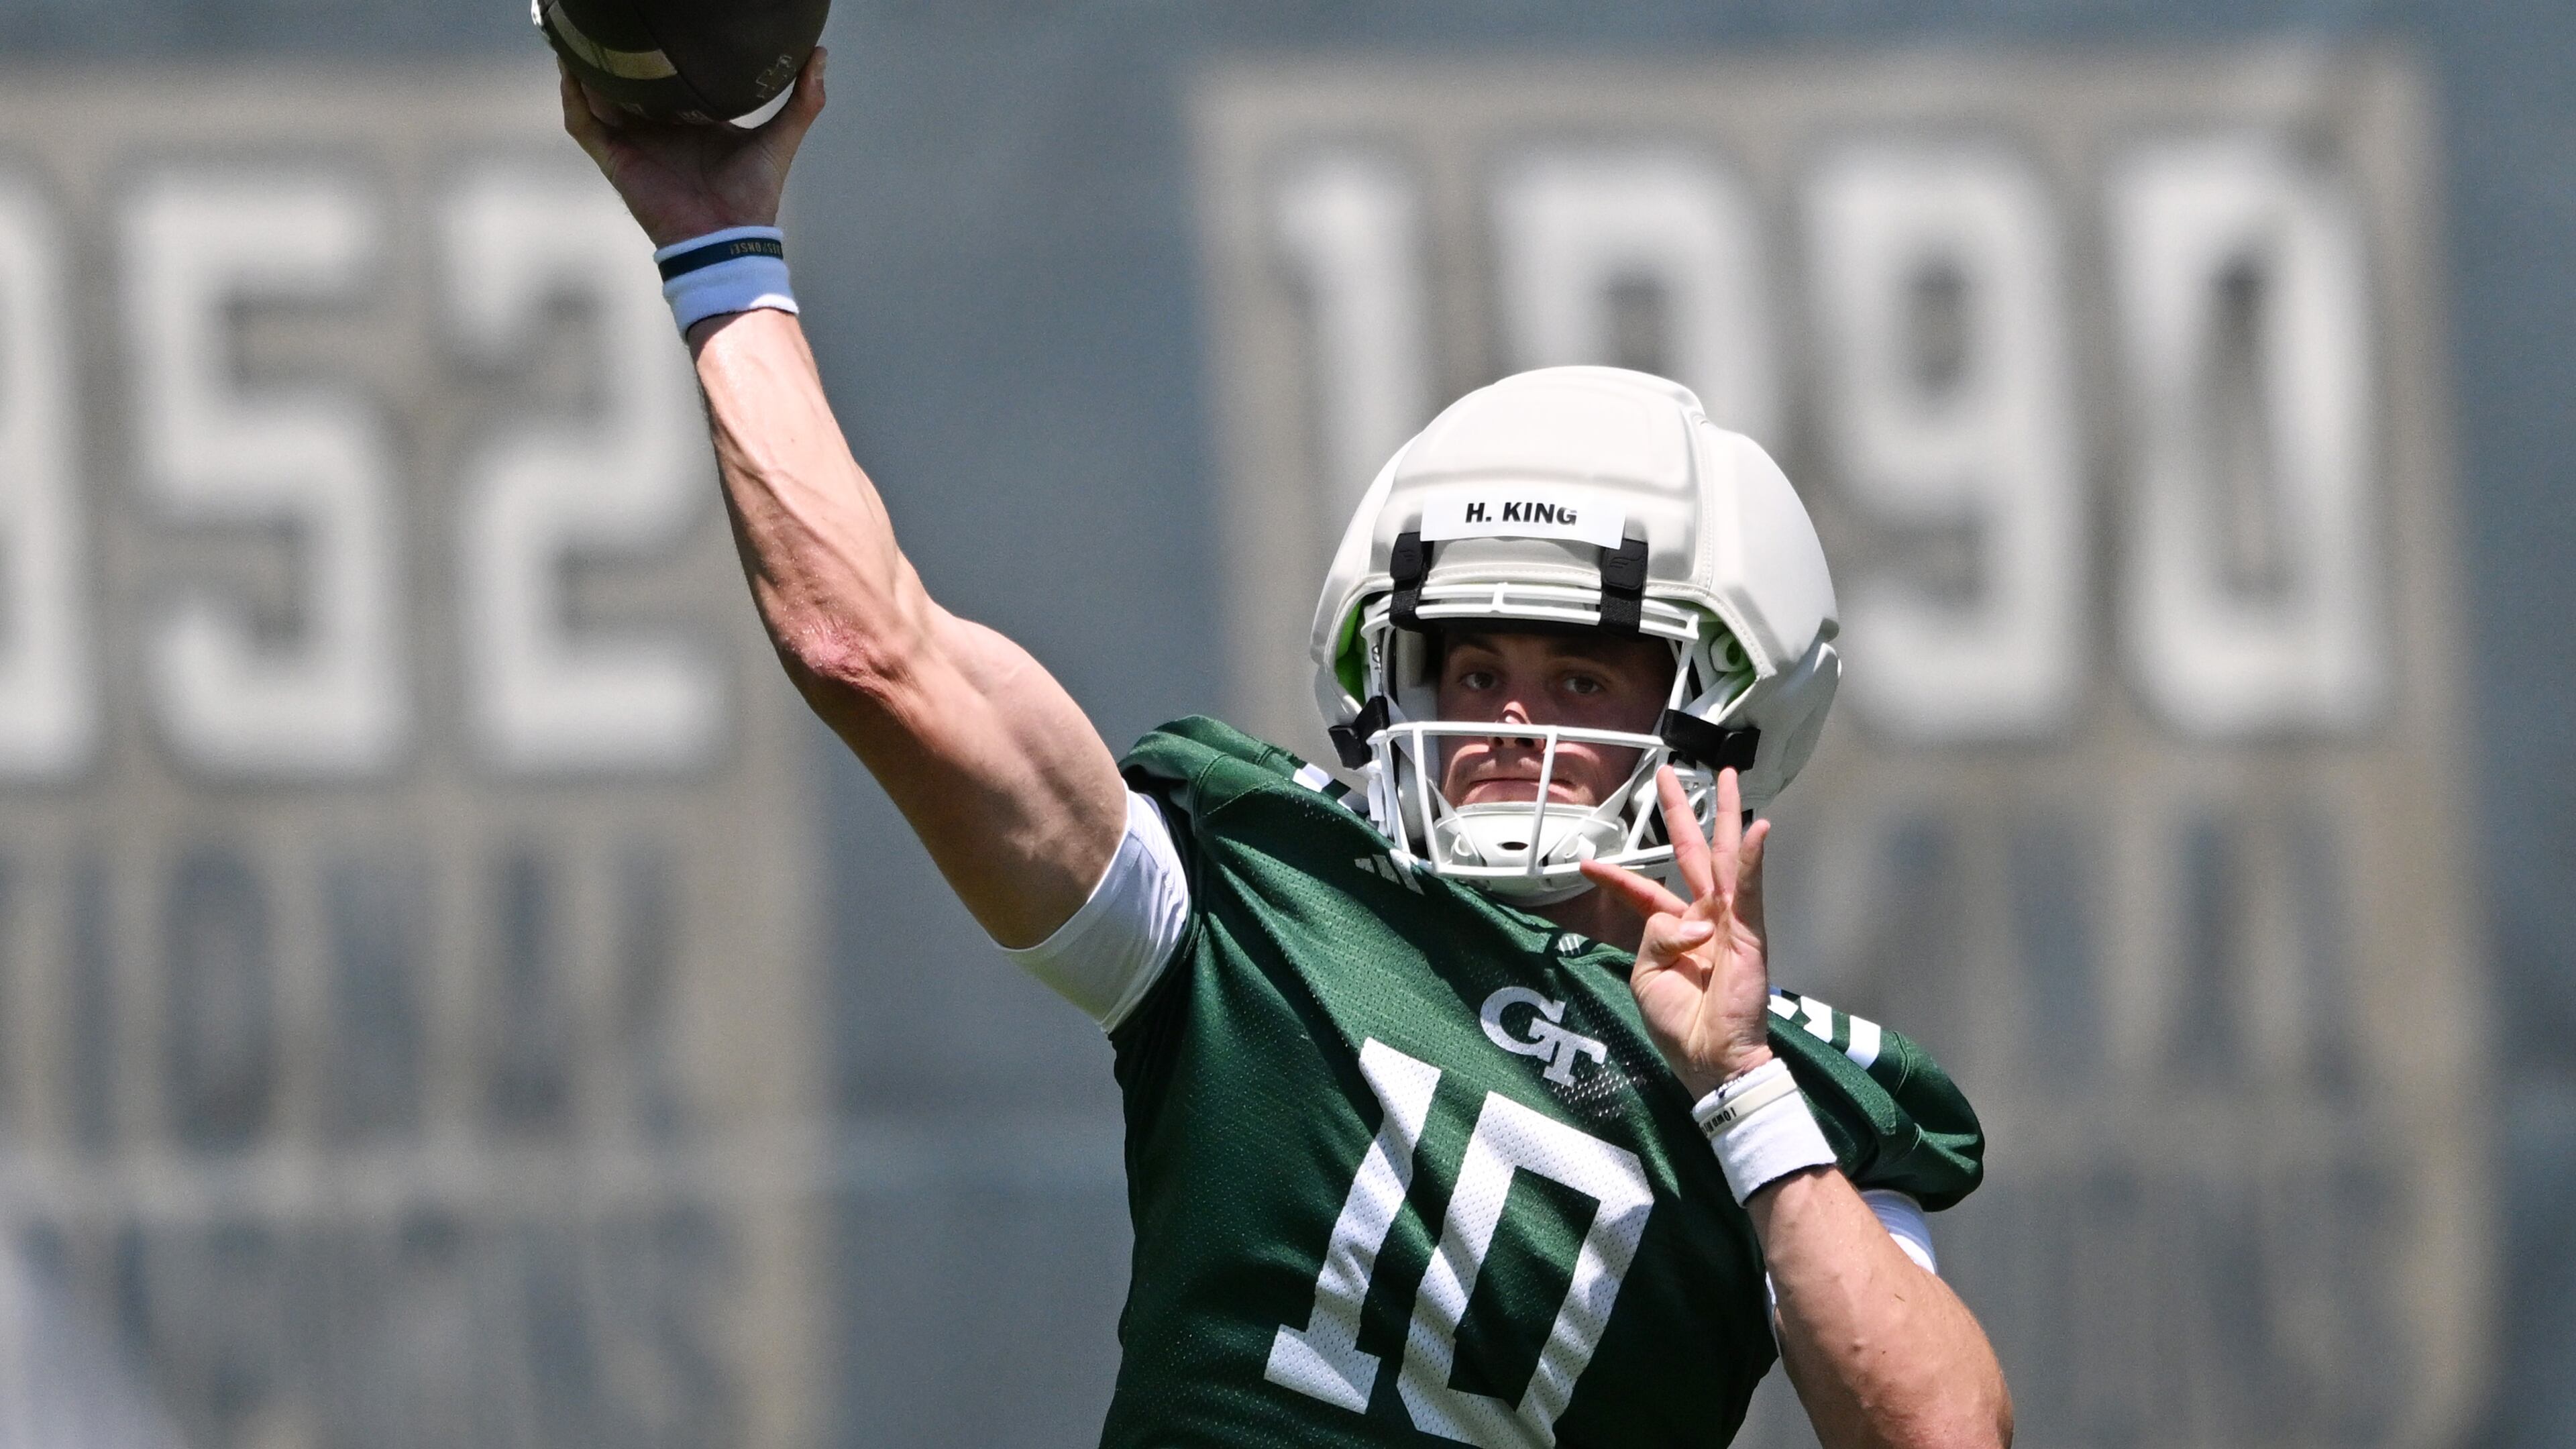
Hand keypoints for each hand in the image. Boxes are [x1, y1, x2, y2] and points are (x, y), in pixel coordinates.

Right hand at [558, 47, 828, 247]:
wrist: (728, 237)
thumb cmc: (753, 195)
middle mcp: (654, 127)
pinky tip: (572, 70)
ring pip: (593, 95)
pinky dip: (574, 97)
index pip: (662, 77)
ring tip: (577, 31)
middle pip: (621, 81)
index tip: (651, 22)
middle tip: (605, 17)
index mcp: (687, 118)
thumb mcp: (780, 138)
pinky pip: (582, 122)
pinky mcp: (614, 159)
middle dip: (609, 52)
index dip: (652, 52)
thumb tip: (821, 55)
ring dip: (583, 65)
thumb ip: (802, 100)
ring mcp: (630, 142)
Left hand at [1579, 766, 1774, 1098]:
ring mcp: (1731, 921)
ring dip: (1728, 815)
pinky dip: (1752, 858)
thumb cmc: (1679, 1025)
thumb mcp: (1644, 976)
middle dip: (1682, 812)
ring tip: (1729, 777)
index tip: (1587, 860)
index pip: (1644, 892)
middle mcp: (1706, 918)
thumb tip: (1683, 918)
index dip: (1617, 876)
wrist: (1711, 1059)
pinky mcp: (1750, 933)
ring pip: (1726, 856)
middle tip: (1670, 773)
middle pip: (1691, 853)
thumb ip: (1654, 936)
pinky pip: (1749, 889)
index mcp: (1675, 931)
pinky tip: (1758, 828)